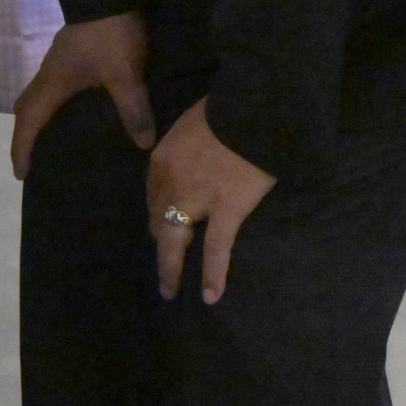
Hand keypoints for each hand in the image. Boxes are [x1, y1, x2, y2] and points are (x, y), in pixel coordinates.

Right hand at [11, 12, 156, 177]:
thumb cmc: (110, 33)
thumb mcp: (124, 72)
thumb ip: (132, 108)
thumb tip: (142, 144)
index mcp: (53, 84)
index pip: (28, 122)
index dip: (22, 149)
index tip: (21, 174)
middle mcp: (48, 74)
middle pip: (25, 109)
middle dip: (25, 135)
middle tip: (34, 158)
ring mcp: (58, 63)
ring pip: (38, 97)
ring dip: (39, 119)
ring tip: (54, 140)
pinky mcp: (70, 55)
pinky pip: (53, 89)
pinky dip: (55, 106)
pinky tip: (77, 112)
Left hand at [147, 97, 276, 303]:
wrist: (252, 109)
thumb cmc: (226, 110)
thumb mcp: (190, 125)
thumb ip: (186, 149)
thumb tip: (191, 161)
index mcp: (160, 159)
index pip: (153, 194)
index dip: (159, 210)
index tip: (162, 221)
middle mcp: (170, 183)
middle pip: (158, 219)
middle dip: (160, 238)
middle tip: (164, 258)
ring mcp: (197, 199)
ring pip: (177, 239)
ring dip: (171, 267)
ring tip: (169, 290)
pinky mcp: (227, 210)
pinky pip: (217, 248)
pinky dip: (213, 274)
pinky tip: (210, 296)